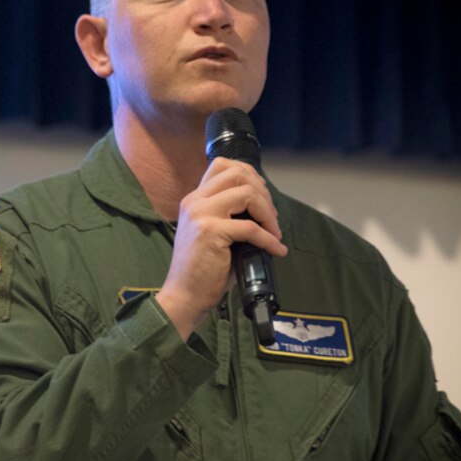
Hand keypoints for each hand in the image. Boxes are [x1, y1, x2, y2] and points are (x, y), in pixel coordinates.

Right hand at [155, 157, 286, 339]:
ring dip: (268, 213)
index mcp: (194, 199)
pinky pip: (250, 227)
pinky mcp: (210, 232)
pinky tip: (276, 250)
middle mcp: (195, 201)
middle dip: (263, 192)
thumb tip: (263, 207)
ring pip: (246, 193)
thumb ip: (230, 214)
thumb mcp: (214, 233)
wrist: (184, 296)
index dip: (249, 174)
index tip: (262, 196)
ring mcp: (200, 214)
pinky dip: (268, 239)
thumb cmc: (203, 270)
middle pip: (237, 173)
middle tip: (272, 217)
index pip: (222, 164)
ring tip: (275, 232)